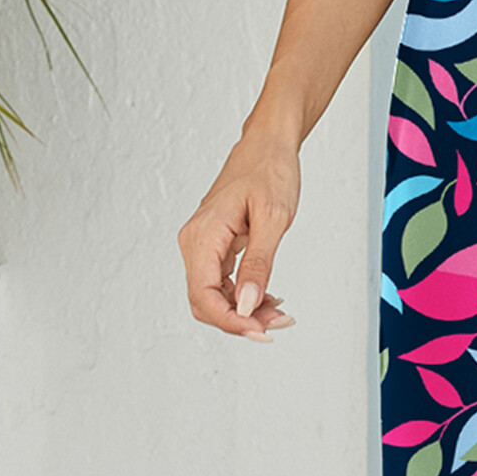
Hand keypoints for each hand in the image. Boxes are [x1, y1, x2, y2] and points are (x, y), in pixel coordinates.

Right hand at [179, 128, 300, 342]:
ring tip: (280, 313)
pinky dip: (245, 294)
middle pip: (206, 302)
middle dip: (241, 320)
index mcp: (202, 236)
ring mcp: (203, 244)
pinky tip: (269, 296)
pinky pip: (223, 281)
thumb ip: (258, 263)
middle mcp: (195, 242)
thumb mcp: (273, 217)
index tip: (263, 332)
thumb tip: (246, 306)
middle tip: (279, 323)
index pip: (204, 296)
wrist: (268, 143)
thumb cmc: (270, 170)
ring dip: (245, 310)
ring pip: (215, 295)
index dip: (231, 321)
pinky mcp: (216, 245)